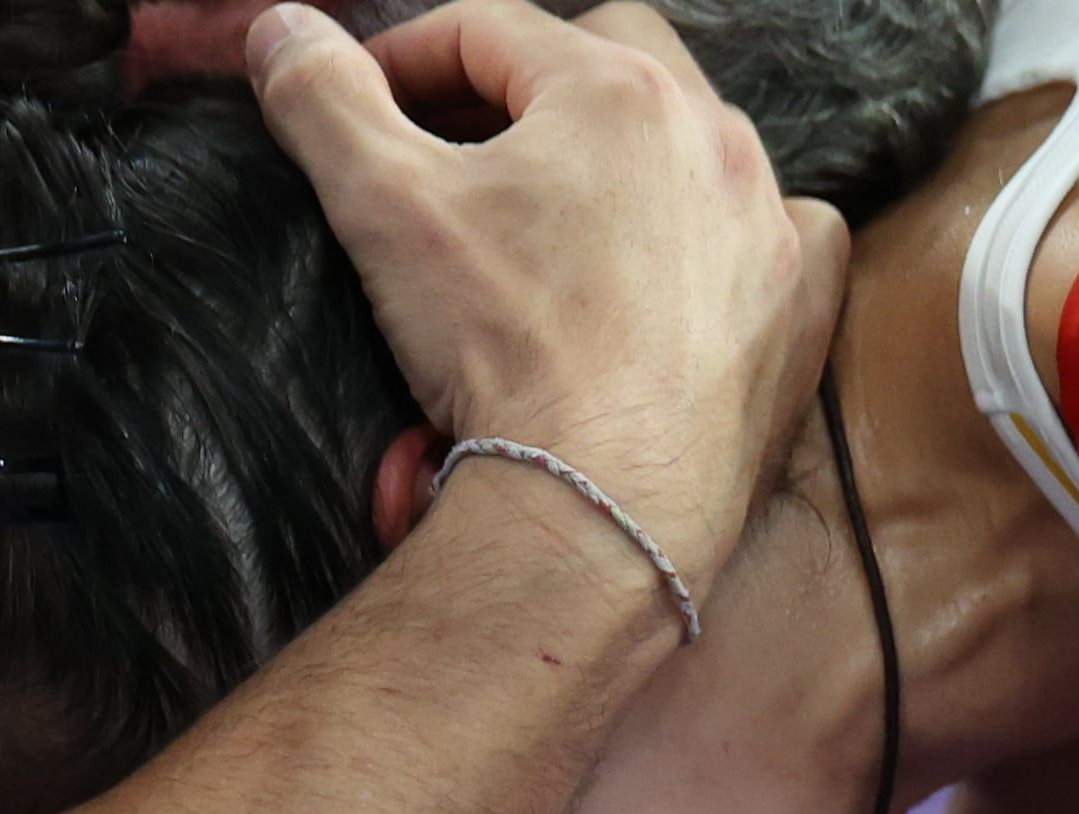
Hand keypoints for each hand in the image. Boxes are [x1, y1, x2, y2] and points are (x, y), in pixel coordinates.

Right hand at [250, 0, 846, 586]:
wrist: (600, 501)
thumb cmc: (500, 347)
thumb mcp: (384, 205)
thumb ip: (325, 99)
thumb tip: (282, 30)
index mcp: (614, 90)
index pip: (492, 32)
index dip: (411, 57)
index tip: (364, 104)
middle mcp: (709, 138)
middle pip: (610, 58)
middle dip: (530, 83)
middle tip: (464, 143)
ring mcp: (765, 224)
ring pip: (693, 141)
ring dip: (628, 152)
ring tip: (561, 202)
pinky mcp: (796, 308)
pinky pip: (782, 232)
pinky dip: (732, 230)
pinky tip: (691, 256)